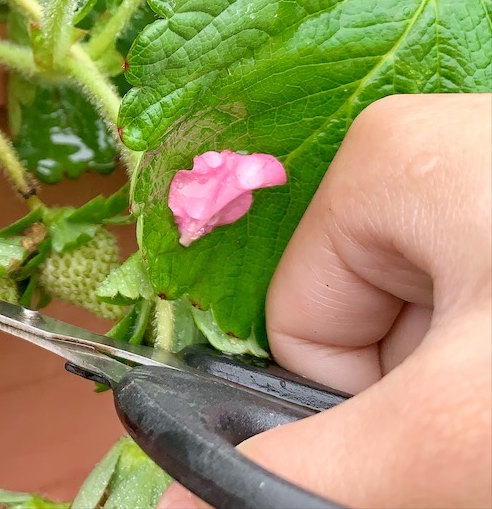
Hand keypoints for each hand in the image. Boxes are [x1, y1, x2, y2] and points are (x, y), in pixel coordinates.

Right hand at [159, 93, 491, 508]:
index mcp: (384, 157)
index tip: (451, 423)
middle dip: (433, 401)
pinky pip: (478, 306)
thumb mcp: (456, 422)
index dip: (360, 404)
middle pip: (373, 331)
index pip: (301, 324)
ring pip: (438, 334)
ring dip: (477, 394)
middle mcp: (433, 153)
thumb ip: (312, 468)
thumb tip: (167, 503)